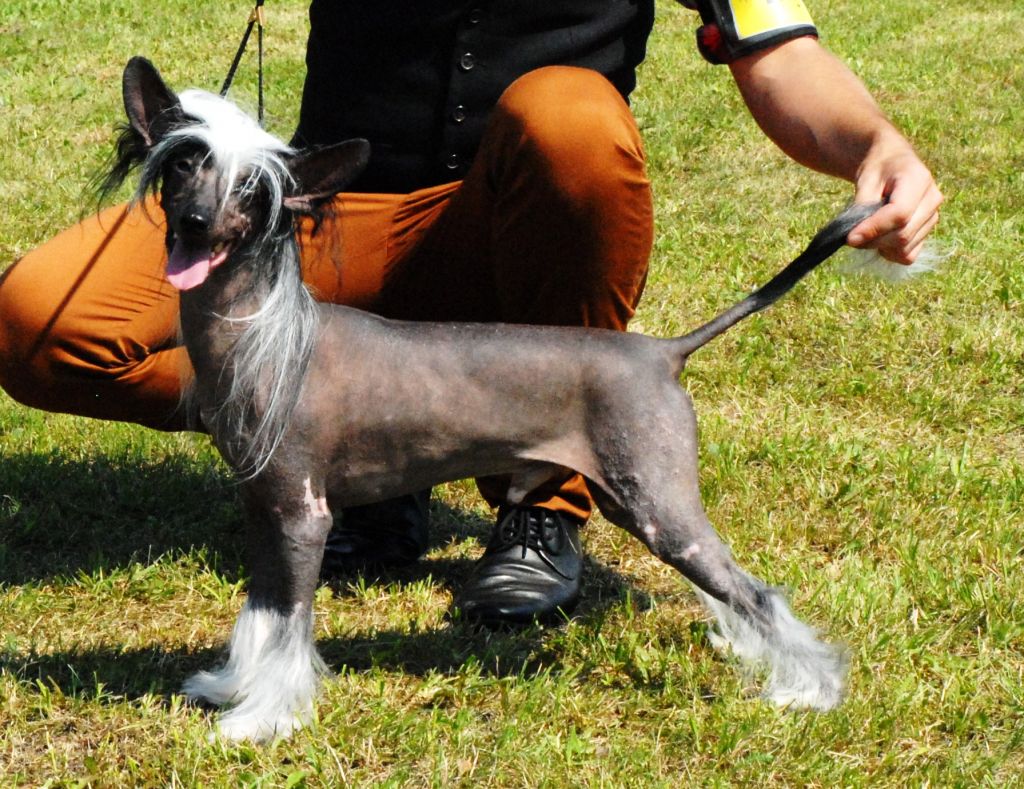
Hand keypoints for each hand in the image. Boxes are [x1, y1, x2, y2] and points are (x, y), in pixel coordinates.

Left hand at [848, 138, 942, 264]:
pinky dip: (891, 253)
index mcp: (918, 179)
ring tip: (867, 234)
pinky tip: (881, 240)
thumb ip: (862, 208)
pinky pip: (909, 254)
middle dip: (873, 241)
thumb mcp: (865, 181)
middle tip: (852, 237)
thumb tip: (855, 239)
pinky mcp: (928, 230)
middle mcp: (932, 199)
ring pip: (905, 247)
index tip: (850, 237)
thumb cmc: (878, 170)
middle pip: (903, 234)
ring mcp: (933, 216)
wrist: (894, 164)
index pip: (899, 214)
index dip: (874, 229)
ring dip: (880, 247)